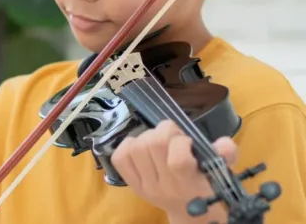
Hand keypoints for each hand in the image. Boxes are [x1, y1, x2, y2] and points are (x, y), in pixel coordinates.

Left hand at [111, 120, 237, 222]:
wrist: (192, 215)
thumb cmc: (208, 188)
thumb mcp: (221, 170)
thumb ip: (226, 155)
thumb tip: (224, 143)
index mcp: (188, 184)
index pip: (177, 159)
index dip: (182, 141)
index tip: (188, 142)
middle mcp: (163, 186)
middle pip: (152, 145)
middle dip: (164, 131)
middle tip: (173, 136)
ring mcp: (144, 185)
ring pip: (135, 147)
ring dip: (147, 136)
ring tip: (160, 140)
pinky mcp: (132, 183)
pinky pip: (119, 157)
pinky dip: (128, 145)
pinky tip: (141, 146)